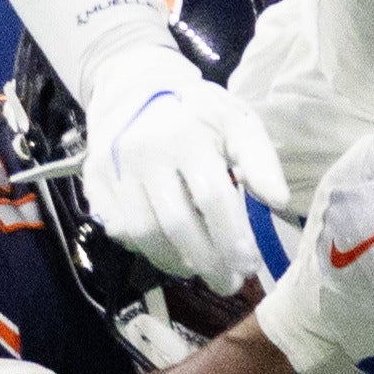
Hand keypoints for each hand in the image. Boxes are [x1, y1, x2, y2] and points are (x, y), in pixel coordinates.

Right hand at [79, 40, 287, 299]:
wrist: (134, 91)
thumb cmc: (196, 113)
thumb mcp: (236, 123)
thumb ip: (259, 160)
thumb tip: (279, 200)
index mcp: (186, 136)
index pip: (211, 196)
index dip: (232, 237)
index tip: (249, 265)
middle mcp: (145, 153)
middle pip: (176, 223)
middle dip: (207, 262)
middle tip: (228, 283)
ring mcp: (114, 170)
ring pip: (144, 234)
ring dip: (175, 262)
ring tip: (200, 269)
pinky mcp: (94, 183)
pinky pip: (120, 230)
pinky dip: (146, 249)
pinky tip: (169, 250)